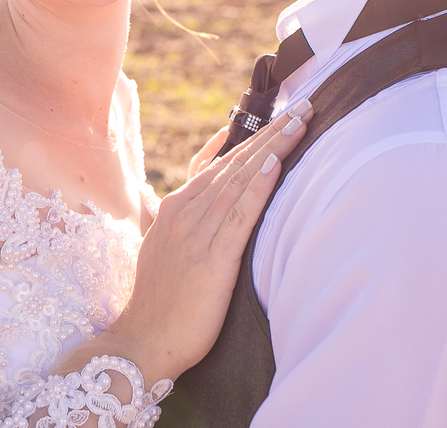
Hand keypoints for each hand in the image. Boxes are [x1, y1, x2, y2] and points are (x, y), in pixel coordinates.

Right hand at [100, 101, 313, 382]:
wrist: (142, 342)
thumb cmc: (161, 301)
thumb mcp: (168, 248)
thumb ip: (189, 220)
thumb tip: (213, 199)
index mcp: (176, 207)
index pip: (220, 161)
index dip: (252, 135)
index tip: (281, 113)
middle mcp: (184, 212)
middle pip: (235, 162)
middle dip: (271, 131)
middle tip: (304, 105)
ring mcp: (196, 234)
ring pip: (240, 180)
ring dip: (272, 147)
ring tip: (300, 122)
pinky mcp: (211, 260)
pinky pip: (238, 216)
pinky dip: (257, 187)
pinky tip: (274, 164)